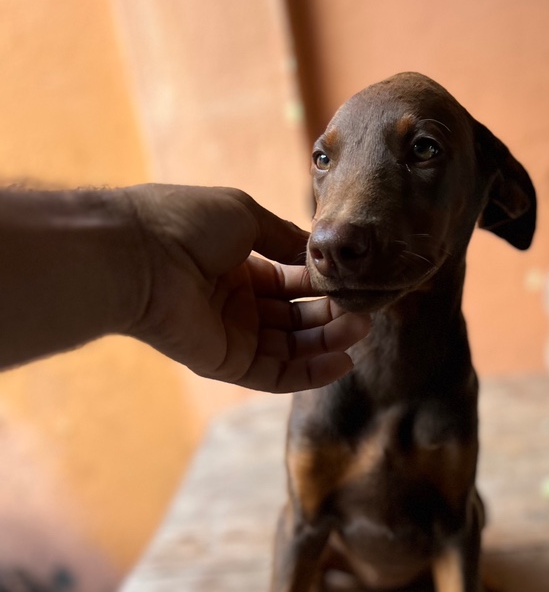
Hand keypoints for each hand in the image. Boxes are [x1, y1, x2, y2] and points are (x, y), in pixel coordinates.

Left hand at [125, 184, 369, 391]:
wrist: (140, 254)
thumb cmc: (186, 223)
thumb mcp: (245, 216)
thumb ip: (284, 238)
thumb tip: (316, 255)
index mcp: (239, 267)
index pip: (293, 284)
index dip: (324, 287)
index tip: (356, 284)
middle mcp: (238, 304)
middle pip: (297, 318)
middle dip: (332, 316)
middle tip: (365, 313)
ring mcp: (233, 336)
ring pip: (292, 348)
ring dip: (328, 343)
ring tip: (360, 332)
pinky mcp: (227, 364)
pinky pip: (276, 375)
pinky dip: (309, 373)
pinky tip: (341, 362)